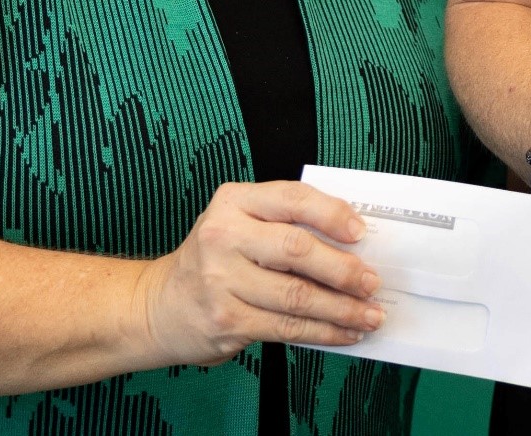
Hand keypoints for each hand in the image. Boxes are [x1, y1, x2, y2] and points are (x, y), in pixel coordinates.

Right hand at [133, 181, 383, 363]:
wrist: (158, 306)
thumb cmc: (214, 259)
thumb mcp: (238, 223)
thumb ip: (284, 223)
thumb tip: (351, 243)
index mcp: (233, 202)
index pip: (292, 199)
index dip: (331, 214)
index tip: (360, 232)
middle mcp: (223, 237)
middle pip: (296, 250)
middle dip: (343, 269)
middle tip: (372, 281)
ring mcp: (221, 282)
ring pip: (296, 296)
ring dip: (342, 308)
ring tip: (370, 314)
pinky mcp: (226, 321)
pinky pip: (286, 327)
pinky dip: (323, 331)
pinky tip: (345, 331)